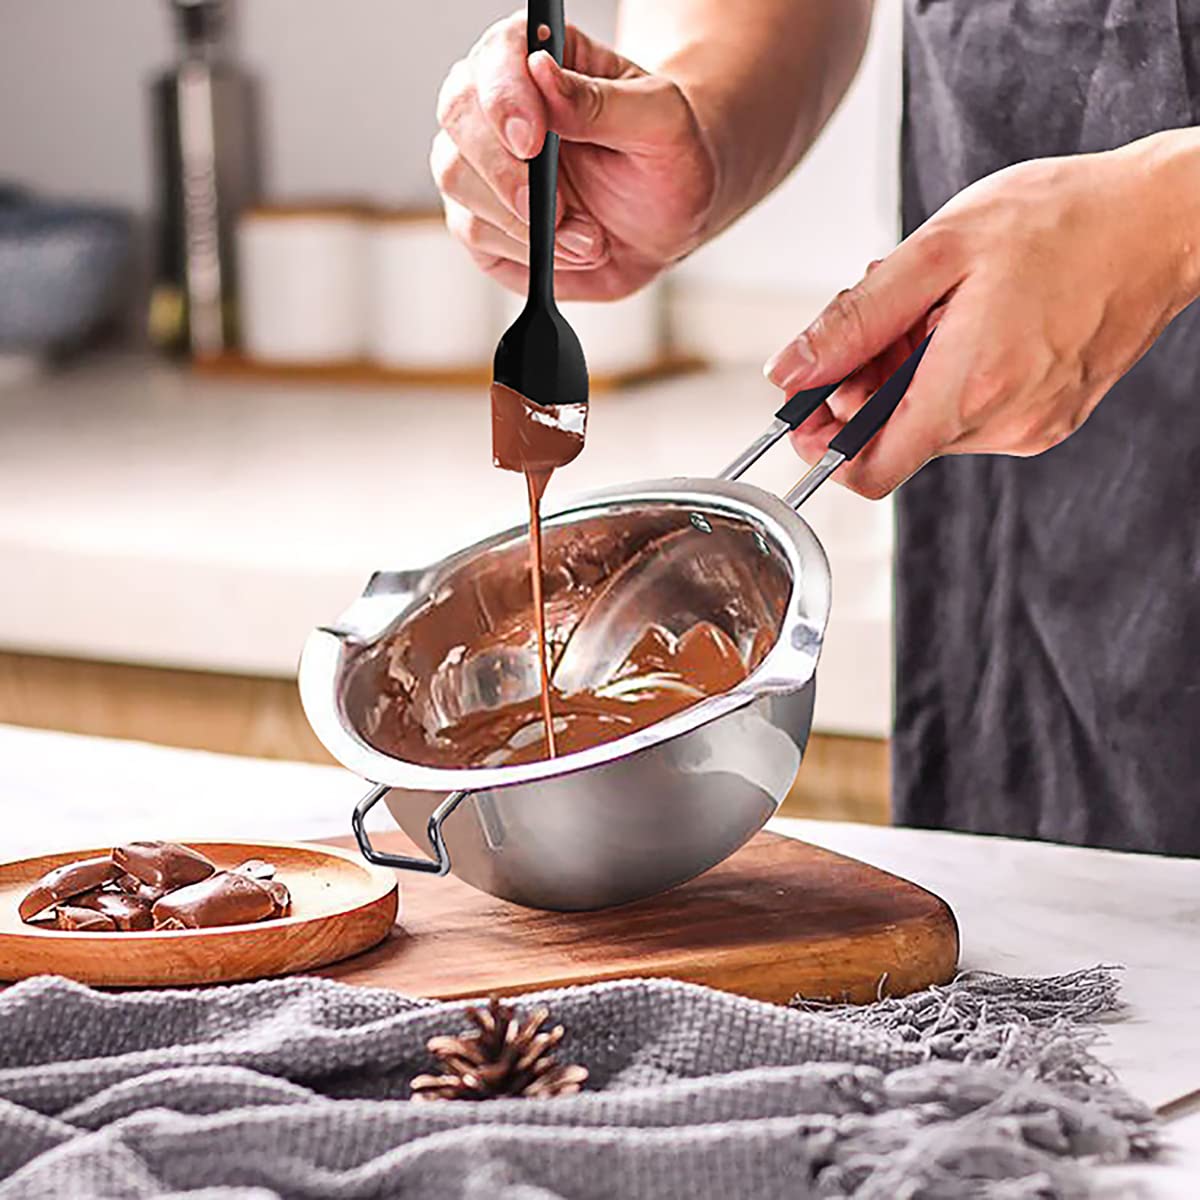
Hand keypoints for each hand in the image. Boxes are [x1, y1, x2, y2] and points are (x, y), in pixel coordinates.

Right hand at [432, 11, 717, 299]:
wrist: (664, 226)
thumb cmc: (665, 162)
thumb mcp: (661, 124)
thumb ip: (602, 101)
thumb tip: (543, 75)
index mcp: (542, 57)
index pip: (498, 54)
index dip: (505, 97)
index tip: (531, 142)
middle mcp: (498, 104)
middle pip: (458, 115)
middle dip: (504, 172)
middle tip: (557, 210)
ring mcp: (481, 163)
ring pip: (457, 179)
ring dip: (525, 222)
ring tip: (586, 236)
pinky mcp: (479, 218)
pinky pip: (474, 232)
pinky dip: (526, 250)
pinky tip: (568, 249)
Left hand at [764, 132, 1199, 497]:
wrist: (1166, 220)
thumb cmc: (1064, 220)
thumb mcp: (938, 251)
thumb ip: (855, 319)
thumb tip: (791, 370)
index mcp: (969, 388)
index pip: (867, 470)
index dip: (824, 443)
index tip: (808, 404)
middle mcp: (1003, 425)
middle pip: (893, 440)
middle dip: (868, 386)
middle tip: (888, 316)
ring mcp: (1031, 428)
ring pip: (930, 424)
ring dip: (910, 375)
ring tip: (942, 307)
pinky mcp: (1049, 419)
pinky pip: (970, 414)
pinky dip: (950, 376)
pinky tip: (971, 321)